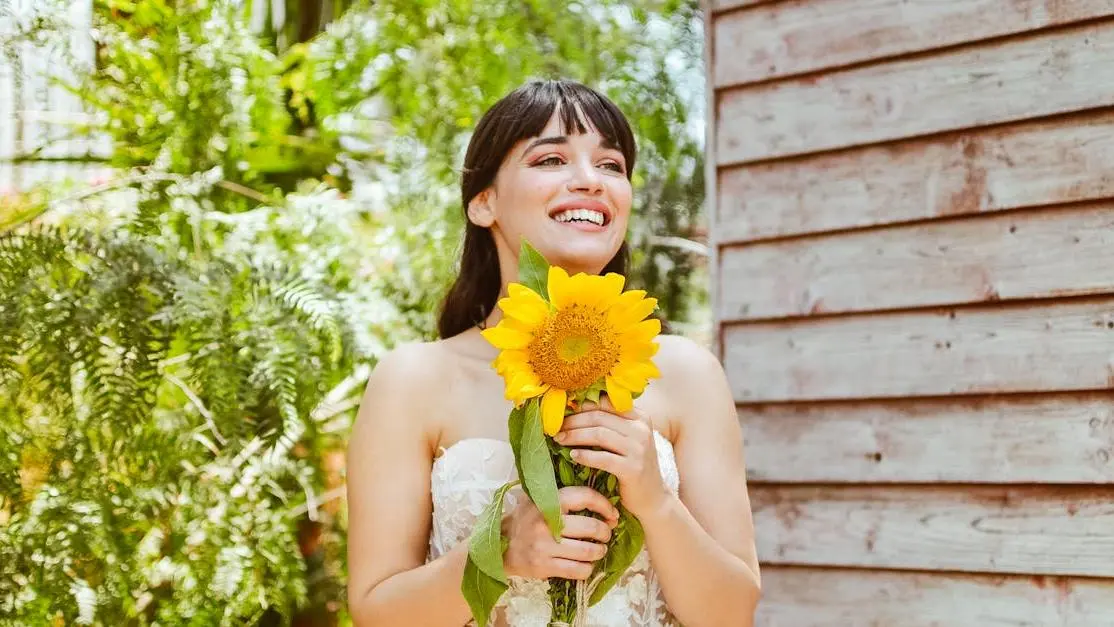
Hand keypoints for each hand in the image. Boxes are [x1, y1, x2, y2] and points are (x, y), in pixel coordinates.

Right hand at [502, 486, 618, 579]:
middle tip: (606, 534)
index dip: (604, 505)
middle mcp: (547, 521)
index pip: (585, 496)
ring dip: (600, 551)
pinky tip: (587, 564)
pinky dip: (588, 568)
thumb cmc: (525, 520)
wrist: (499, 545)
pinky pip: (577, 569)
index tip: (612, 514)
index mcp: (548, 501)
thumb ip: (562, 495)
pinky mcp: (544, 566)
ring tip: (599, 549)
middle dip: (605, 532)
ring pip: (588, 550)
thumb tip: (598, 495)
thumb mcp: (537, 499)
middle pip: (591, 526)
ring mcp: (545, 545)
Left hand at [554, 396, 669, 519]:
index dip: (581, 407)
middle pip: (599, 417)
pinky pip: (603, 458)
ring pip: (599, 434)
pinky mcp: (633, 468)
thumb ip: (610, 424)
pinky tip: (573, 456)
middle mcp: (641, 429)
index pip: (605, 403)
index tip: (563, 413)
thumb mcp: (627, 439)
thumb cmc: (633, 466)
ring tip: (559, 440)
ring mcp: (639, 449)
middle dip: (573, 421)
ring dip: (575, 436)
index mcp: (640, 417)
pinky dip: (585, 456)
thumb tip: (577, 408)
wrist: (653, 497)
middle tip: (556, 428)